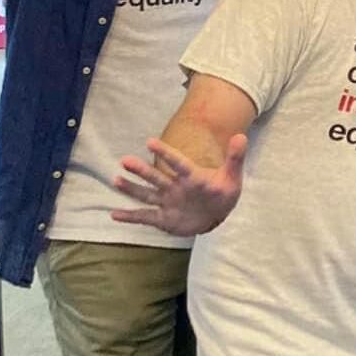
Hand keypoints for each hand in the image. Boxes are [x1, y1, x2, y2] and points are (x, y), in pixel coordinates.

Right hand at [111, 135, 245, 236]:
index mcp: (191, 176)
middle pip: (156, 177)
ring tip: (116, 180)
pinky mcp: (164, 218)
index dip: (165, 153)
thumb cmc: (222, 192)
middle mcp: (175, 187)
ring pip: (147, 194)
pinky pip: (145, 217)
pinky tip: (114, 214)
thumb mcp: (232, 176)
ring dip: (132, 189)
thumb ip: (234, 158)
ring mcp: (168, 202)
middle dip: (141, 170)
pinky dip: (130, 217)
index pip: (177, 163)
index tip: (150, 142)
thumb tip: (241, 136)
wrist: (216, 213)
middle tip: (124, 160)